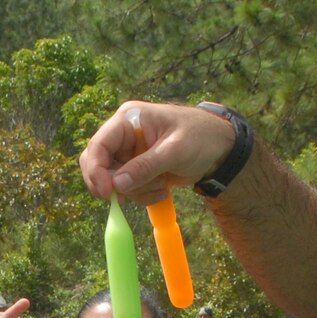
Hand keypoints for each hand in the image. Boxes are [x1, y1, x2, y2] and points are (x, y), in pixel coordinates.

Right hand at [79, 101, 239, 205]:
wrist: (220, 150)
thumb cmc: (201, 138)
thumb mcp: (174, 151)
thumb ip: (145, 166)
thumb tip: (117, 184)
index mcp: (129, 120)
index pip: (99, 144)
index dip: (96, 169)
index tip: (106, 193)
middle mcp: (124, 135)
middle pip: (99, 164)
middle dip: (116, 184)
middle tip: (129, 197)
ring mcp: (130, 154)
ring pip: (114, 181)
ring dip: (136, 191)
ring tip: (161, 186)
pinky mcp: (137, 169)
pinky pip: (128, 189)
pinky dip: (143, 195)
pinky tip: (163, 189)